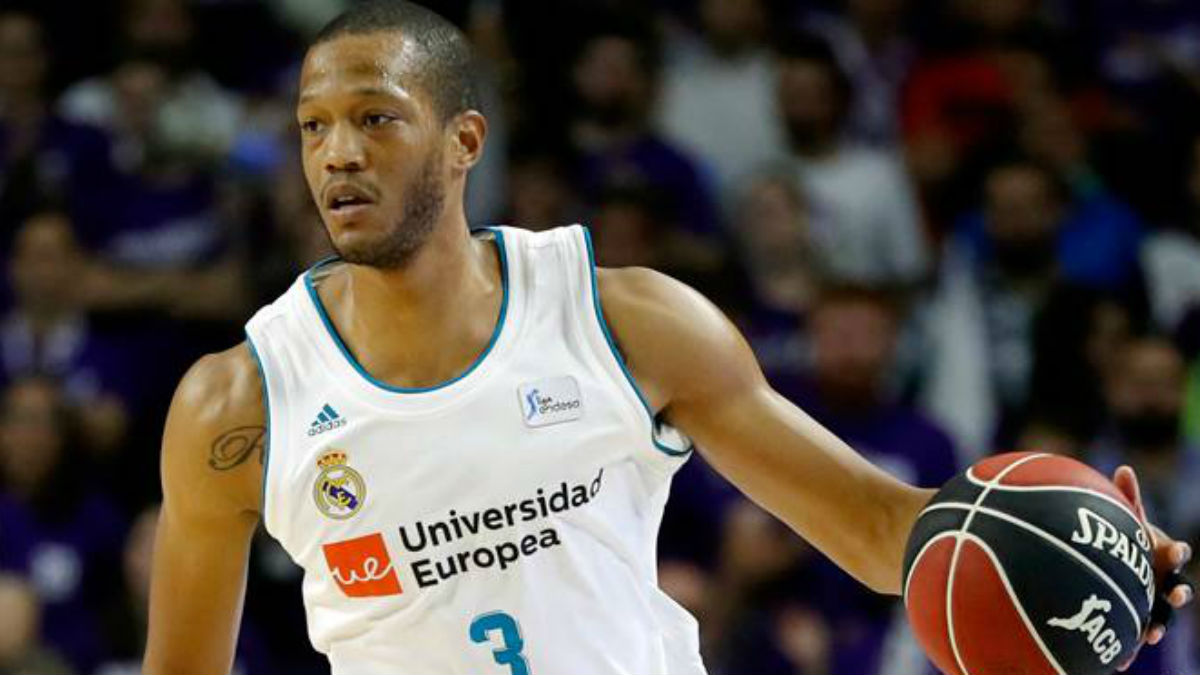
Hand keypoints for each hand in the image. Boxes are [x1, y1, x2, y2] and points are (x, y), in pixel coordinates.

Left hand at [1112, 466, 1193, 671]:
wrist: (1117, 562)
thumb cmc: (1125, 537)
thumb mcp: (1124, 519)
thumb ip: (1127, 499)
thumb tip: (1125, 468)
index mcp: (1161, 556)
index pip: (1174, 554)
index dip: (1176, 552)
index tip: (1176, 549)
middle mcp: (1162, 580)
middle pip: (1176, 589)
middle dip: (1177, 592)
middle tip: (1174, 594)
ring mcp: (1152, 600)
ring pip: (1161, 615)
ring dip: (1159, 623)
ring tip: (1153, 632)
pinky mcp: (1137, 618)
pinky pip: (1135, 632)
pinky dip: (1131, 645)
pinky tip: (1120, 661)